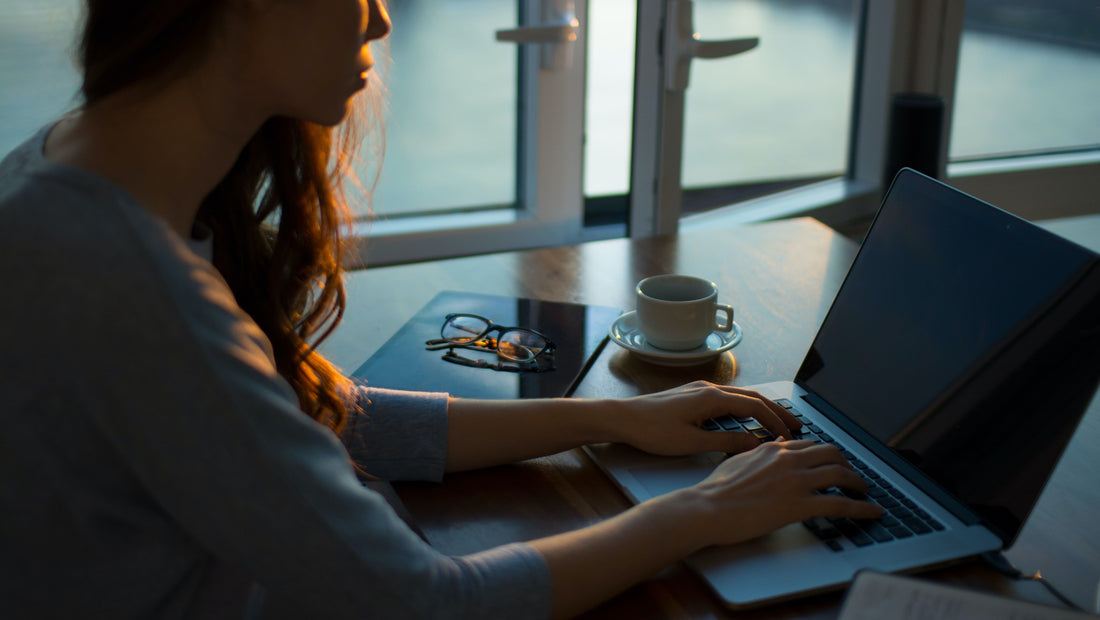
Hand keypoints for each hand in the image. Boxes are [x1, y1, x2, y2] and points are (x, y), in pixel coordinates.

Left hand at [609, 381, 801, 455]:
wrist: (622, 417)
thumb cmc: (652, 431)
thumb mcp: (691, 443)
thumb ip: (725, 443)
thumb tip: (754, 444)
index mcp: (712, 398)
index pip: (755, 407)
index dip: (776, 421)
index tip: (790, 437)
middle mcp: (709, 388)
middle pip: (753, 397)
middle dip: (777, 410)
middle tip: (797, 425)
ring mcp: (700, 390)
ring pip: (740, 396)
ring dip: (761, 408)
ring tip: (778, 422)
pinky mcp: (692, 395)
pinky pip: (727, 398)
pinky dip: (745, 407)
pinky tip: (747, 419)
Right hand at [678, 440, 882, 547]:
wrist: (708, 508)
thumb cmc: (716, 490)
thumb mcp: (738, 460)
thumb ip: (759, 452)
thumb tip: (774, 445)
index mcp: (774, 449)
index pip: (810, 445)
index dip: (826, 454)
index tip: (832, 462)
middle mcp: (789, 460)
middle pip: (832, 454)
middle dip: (847, 464)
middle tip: (852, 476)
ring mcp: (797, 481)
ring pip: (841, 474)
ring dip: (859, 483)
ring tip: (865, 492)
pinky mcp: (801, 505)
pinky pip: (841, 504)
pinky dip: (862, 508)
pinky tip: (873, 512)